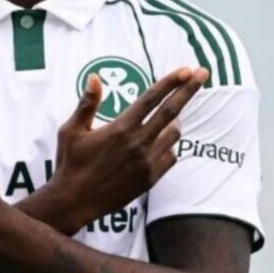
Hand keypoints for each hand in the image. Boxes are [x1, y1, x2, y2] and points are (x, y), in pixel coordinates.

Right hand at [47, 67, 209, 231]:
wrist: (75, 202)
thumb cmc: (70, 163)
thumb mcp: (71, 130)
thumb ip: (87, 103)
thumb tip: (94, 77)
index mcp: (120, 128)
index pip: (151, 98)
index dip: (170, 82)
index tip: (186, 70)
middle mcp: (138, 143)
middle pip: (171, 111)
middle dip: (189, 90)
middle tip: (203, 73)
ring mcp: (147, 162)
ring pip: (174, 134)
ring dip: (174, 122)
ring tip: (165, 118)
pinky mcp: (150, 179)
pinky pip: (170, 156)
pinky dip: (168, 146)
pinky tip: (157, 144)